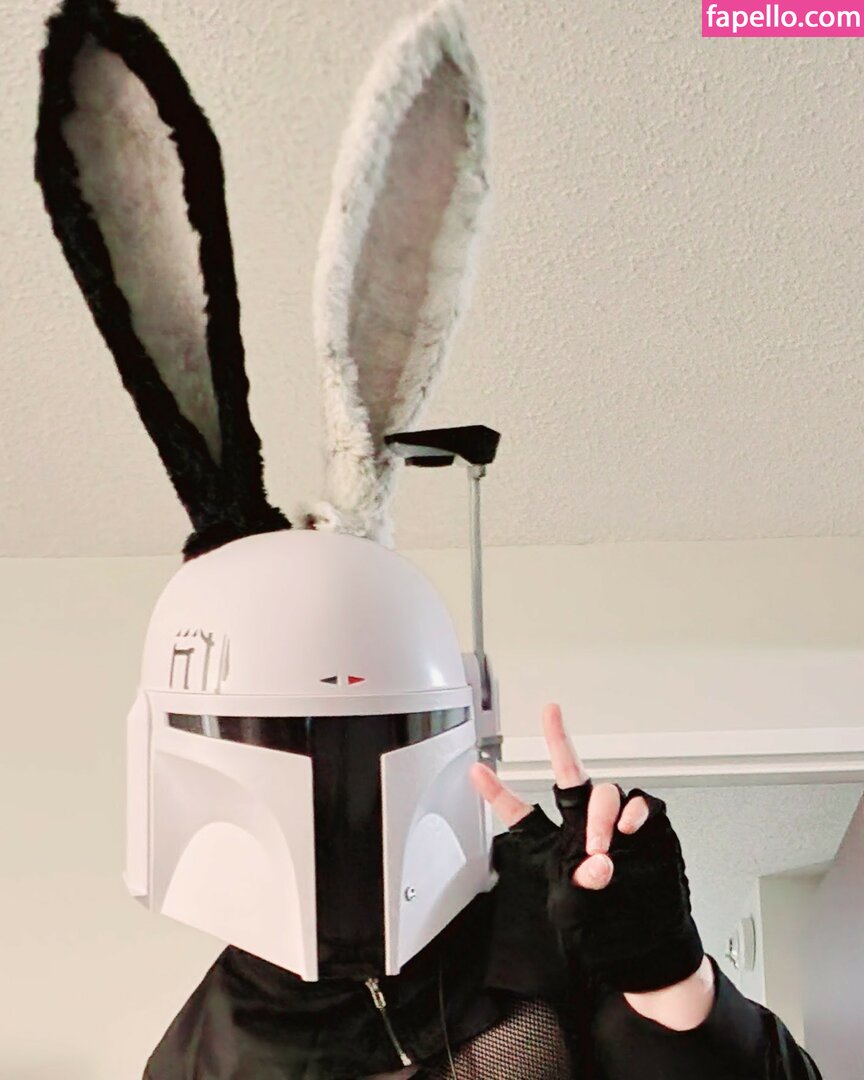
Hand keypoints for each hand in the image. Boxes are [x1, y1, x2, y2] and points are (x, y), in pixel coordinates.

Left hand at [471, 704, 711, 1024]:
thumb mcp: (574, 911)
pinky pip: (642, 804)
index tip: (477, 771)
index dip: (497, 792)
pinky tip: (629, 827)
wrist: (646, 946)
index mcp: (553, 844)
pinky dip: (636, 811)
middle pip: (569, 776)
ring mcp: (616, 826)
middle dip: (559, 742)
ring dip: (601, 813)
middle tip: (549, 722)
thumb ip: (580, 885)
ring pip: (605, 791)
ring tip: (600, 844)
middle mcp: (583, 827)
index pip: (521, 813)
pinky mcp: (647, 830)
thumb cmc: (604, 930)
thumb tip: (598, 863)